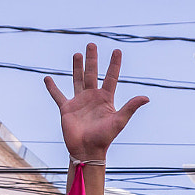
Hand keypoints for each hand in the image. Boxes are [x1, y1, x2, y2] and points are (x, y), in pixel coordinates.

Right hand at [43, 43, 148, 161]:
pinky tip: (48, 78)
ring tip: (77, 54)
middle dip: (92, 59)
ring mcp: (79, 102)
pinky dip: (52, 87)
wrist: (87, 150)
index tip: (117, 50)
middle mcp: (93, 97)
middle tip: (91, 44)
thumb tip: (146, 97)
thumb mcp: (119, 121)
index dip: (114, 64)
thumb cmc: (105, 137)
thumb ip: (131, 107)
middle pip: (93, 73)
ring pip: (78, 80)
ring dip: (77, 67)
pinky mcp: (66, 108)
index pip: (111, 77)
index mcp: (106, 99)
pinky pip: (58, 95)